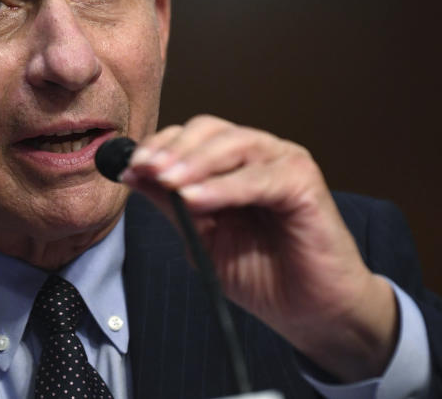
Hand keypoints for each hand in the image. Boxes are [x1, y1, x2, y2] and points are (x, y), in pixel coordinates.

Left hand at [119, 115, 398, 381]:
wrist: (311, 311)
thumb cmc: (262, 274)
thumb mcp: (203, 237)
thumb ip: (172, 205)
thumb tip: (133, 175)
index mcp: (233, 163)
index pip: (191, 137)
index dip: (159, 147)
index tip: (129, 168)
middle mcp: (259, 154)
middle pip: (210, 131)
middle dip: (172, 149)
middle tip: (145, 170)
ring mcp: (284, 162)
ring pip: (233, 144)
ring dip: (195, 162)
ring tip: (167, 182)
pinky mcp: (305, 182)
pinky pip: (258, 178)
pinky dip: (224, 187)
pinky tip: (195, 199)